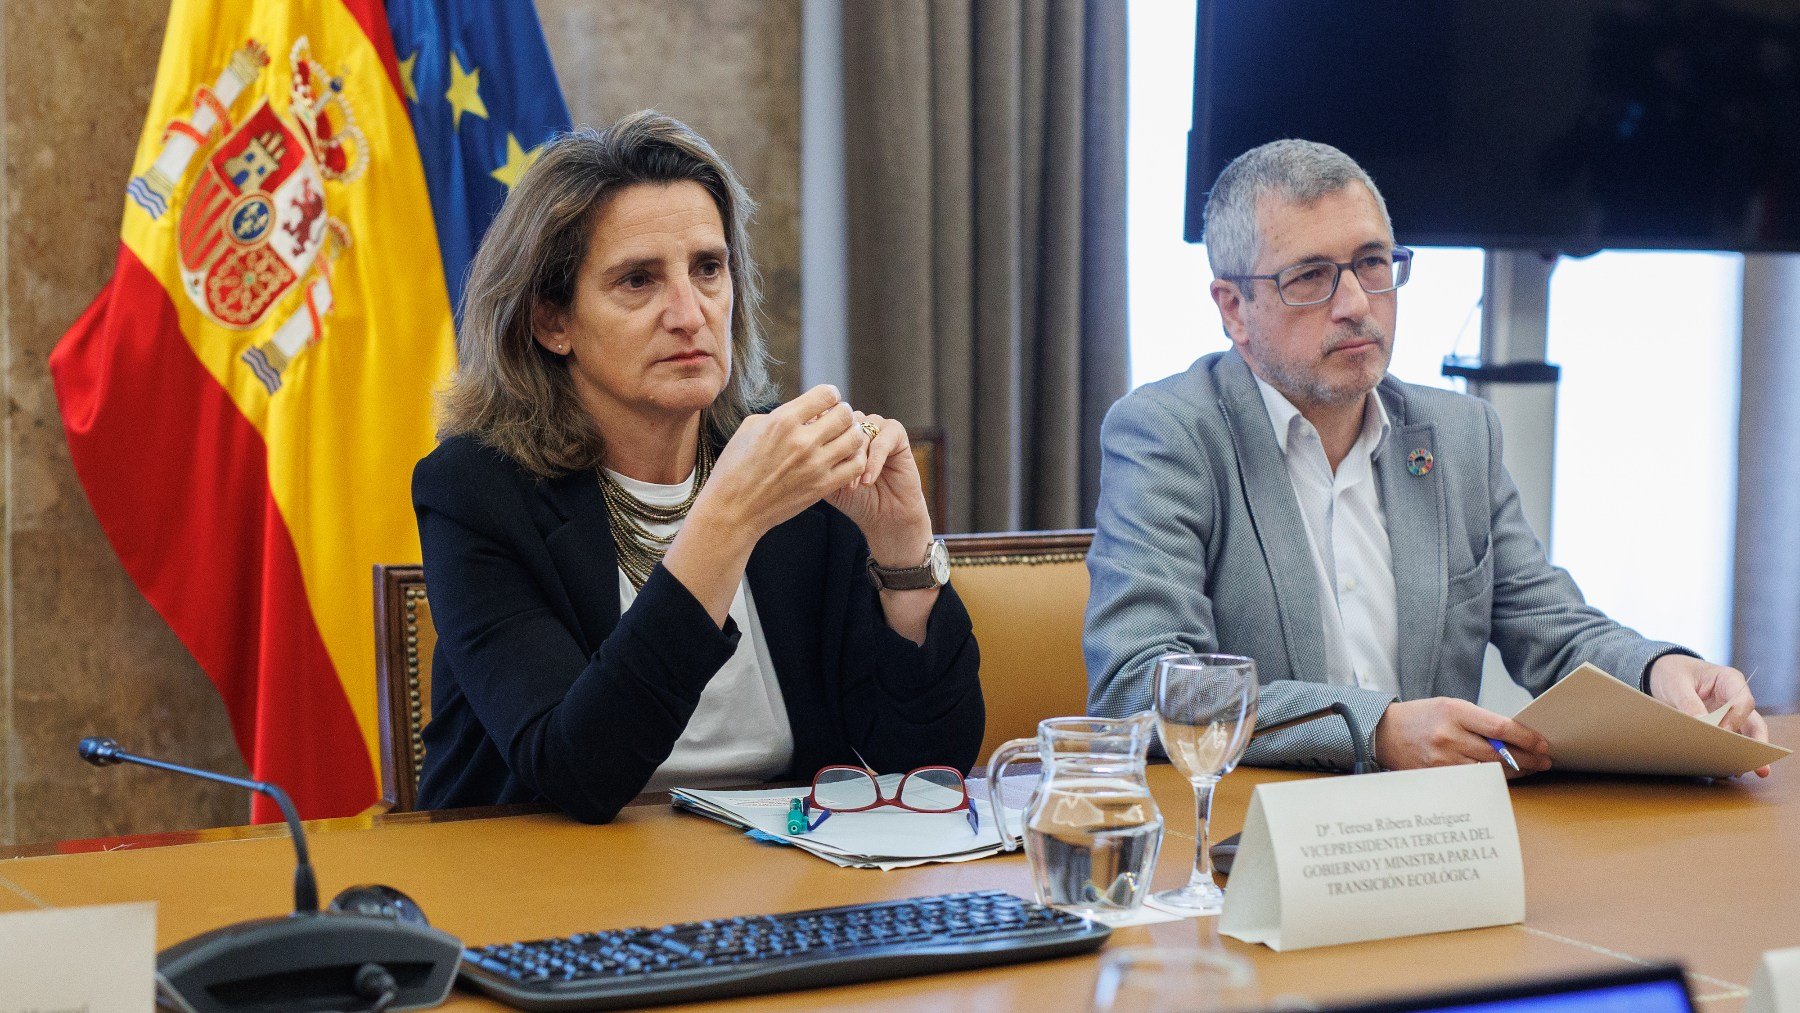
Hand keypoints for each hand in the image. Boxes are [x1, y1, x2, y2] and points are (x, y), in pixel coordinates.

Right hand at [691, 384, 866, 545]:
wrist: (733, 509)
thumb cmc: (735, 467)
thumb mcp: (750, 428)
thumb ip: (781, 414)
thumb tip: (804, 410)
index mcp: (782, 421)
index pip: (826, 394)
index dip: (829, 395)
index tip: (825, 402)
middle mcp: (802, 441)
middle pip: (845, 414)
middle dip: (842, 412)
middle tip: (836, 420)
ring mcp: (815, 466)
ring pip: (855, 438)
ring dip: (851, 434)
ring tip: (842, 438)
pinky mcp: (822, 487)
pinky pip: (856, 466)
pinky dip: (855, 458)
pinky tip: (843, 459)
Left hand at [825, 410, 932, 565]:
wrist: (885, 515)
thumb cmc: (855, 499)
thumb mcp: (827, 481)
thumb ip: (815, 462)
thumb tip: (799, 448)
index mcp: (836, 429)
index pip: (822, 420)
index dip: (819, 442)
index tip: (815, 467)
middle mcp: (856, 423)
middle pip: (841, 426)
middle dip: (837, 453)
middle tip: (835, 479)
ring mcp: (876, 426)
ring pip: (860, 433)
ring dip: (855, 461)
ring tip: (852, 486)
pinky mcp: (896, 434)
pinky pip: (882, 441)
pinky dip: (874, 462)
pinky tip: (868, 481)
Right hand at [1373, 697, 1551, 777]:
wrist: (1385, 732)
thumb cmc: (1422, 717)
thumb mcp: (1451, 707)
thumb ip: (1481, 721)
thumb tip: (1516, 737)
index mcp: (1455, 712)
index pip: (1501, 728)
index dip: (1527, 738)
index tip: (1542, 744)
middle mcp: (1449, 737)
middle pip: (1500, 753)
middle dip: (1528, 758)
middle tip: (1544, 760)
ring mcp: (1443, 760)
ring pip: (1491, 771)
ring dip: (1515, 772)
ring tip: (1529, 769)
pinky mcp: (1438, 777)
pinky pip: (1475, 781)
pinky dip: (1493, 779)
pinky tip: (1504, 776)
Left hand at [1649, 655, 1770, 776]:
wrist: (1663, 673)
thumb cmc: (1673, 673)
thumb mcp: (1675, 684)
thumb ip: (1689, 703)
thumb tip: (1702, 725)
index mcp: (1729, 680)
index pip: (1743, 701)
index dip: (1736, 719)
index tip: (1723, 733)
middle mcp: (1735, 698)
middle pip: (1753, 722)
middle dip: (1758, 744)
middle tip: (1760, 767)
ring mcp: (1730, 713)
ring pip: (1745, 736)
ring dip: (1744, 753)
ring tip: (1740, 771)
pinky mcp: (1721, 726)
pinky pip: (1729, 741)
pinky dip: (1727, 753)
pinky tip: (1724, 768)